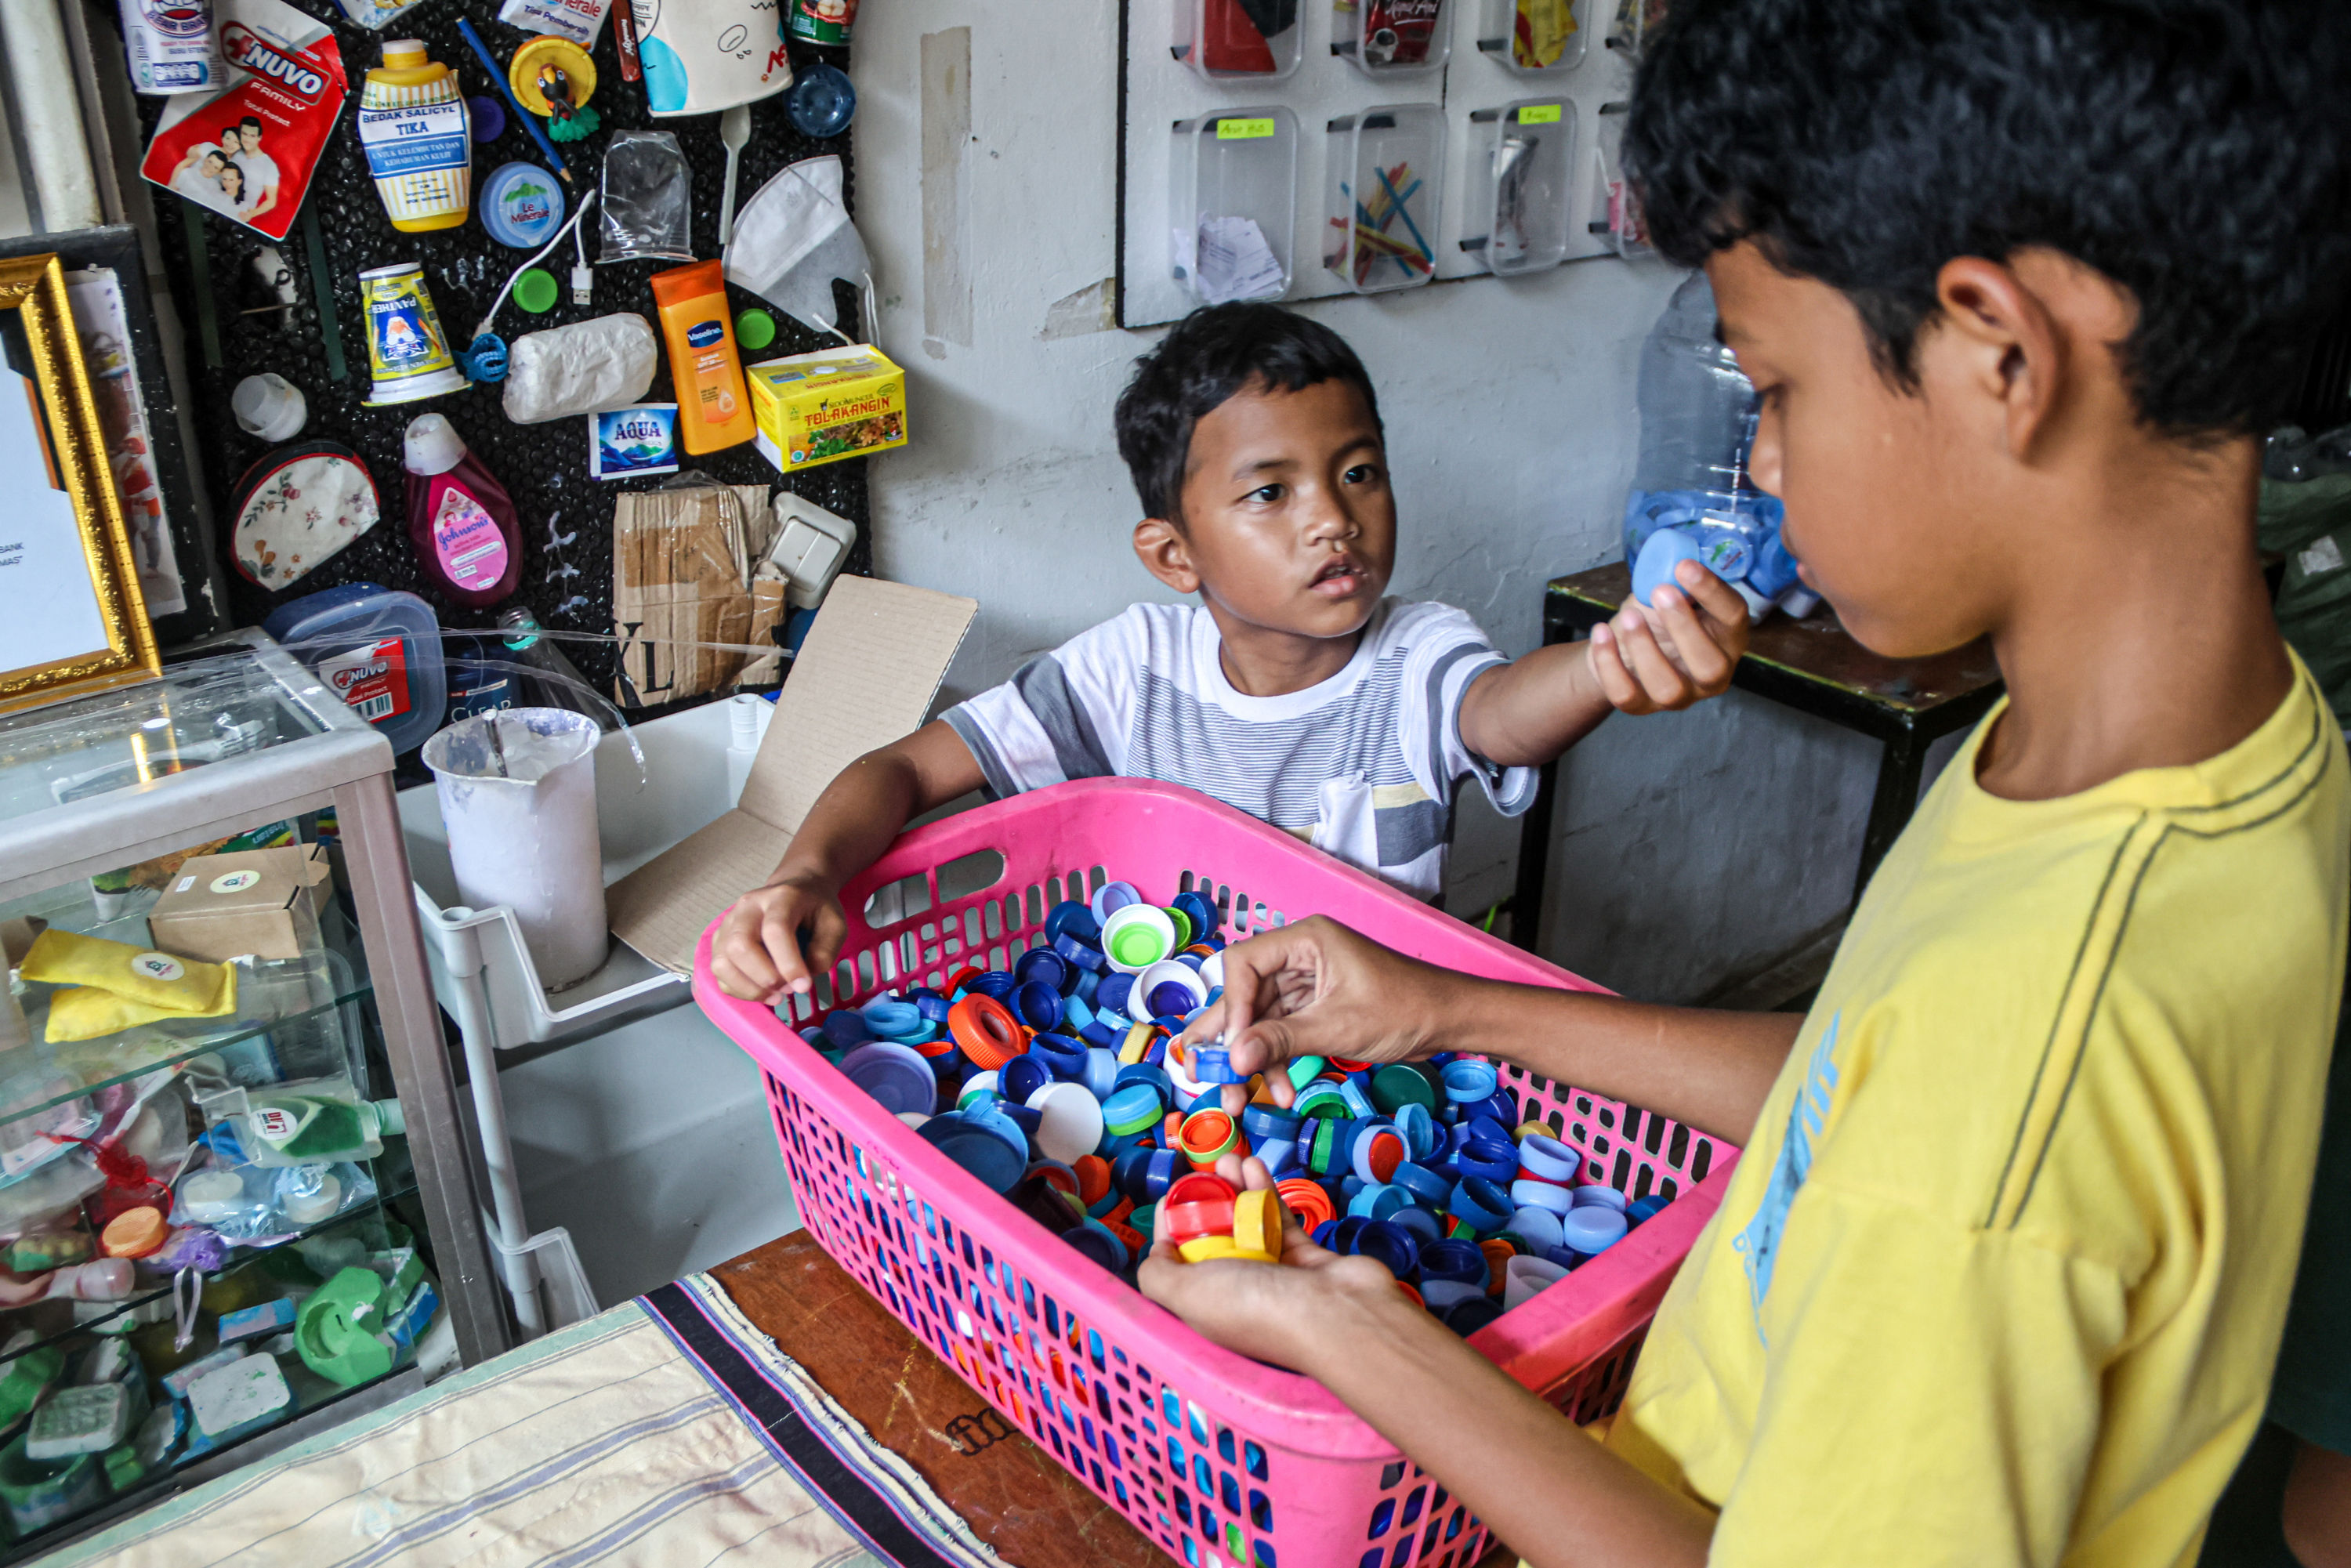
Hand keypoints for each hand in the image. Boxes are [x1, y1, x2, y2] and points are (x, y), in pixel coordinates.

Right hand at [709, 871, 846, 1001]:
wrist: (795, 889)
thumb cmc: (815, 908)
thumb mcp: (834, 924)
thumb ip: (825, 950)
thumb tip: (803, 978)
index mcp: (780, 897)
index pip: (775, 930)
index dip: (788, 963)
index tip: (803, 986)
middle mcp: (748, 907)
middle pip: (739, 945)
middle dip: (764, 977)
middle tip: (789, 989)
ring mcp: (729, 922)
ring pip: (722, 961)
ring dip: (748, 988)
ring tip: (776, 995)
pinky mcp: (720, 939)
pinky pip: (719, 971)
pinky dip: (738, 989)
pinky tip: (763, 992)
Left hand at [1137, 1154, 1399, 1370]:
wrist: (1336, 1315)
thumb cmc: (1255, 1306)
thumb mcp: (1186, 1295)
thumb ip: (1159, 1275)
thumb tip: (1158, 1252)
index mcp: (1205, 1309)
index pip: (1179, 1268)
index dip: (1171, 1232)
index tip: (1171, 1200)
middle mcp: (1236, 1294)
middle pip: (1213, 1240)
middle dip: (1206, 1202)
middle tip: (1206, 1170)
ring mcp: (1272, 1275)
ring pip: (1246, 1224)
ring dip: (1236, 1188)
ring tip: (1231, 1158)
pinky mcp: (1304, 1256)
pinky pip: (1278, 1218)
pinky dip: (1265, 1191)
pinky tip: (1255, 1165)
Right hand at [1177, 916, 1455, 1113]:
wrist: (1449, 1021)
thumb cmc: (1404, 1009)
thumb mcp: (1338, 1026)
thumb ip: (1282, 1040)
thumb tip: (1234, 1058)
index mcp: (1305, 940)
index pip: (1244, 964)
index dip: (1232, 1007)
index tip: (1233, 1048)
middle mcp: (1300, 956)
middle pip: (1246, 993)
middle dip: (1227, 1037)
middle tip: (1199, 1070)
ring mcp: (1307, 982)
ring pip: (1261, 1018)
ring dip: (1253, 1057)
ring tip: (1236, 1095)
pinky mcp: (1317, 1006)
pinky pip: (1282, 1031)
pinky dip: (1277, 1059)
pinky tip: (1278, 1087)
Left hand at [1587, 559, 1750, 713]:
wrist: (1619, 646)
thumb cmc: (1654, 615)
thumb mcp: (1669, 590)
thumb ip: (1676, 581)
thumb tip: (1672, 563)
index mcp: (1727, 637)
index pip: (1734, 617)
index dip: (1712, 591)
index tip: (1684, 566)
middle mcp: (1712, 674)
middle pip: (1710, 666)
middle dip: (1684, 627)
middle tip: (1660, 591)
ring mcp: (1680, 696)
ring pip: (1668, 689)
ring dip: (1645, 648)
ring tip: (1627, 616)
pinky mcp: (1643, 706)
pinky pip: (1626, 695)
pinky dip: (1609, 663)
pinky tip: (1601, 632)